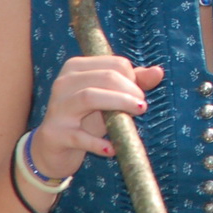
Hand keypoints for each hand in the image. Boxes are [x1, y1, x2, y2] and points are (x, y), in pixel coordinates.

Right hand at [33, 56, 163, 178]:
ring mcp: (57, 108)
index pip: (115, 63)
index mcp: (76, 67)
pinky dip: (99, 143)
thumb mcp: (109, 98)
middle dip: (130, 91)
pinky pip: (80, 136)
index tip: (139, 95)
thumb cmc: (86, 118)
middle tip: (142, 107)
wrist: (54, 148)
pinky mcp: (55, 133)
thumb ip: (133, 84)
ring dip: (119, 105)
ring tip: (137, 113)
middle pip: (106, 77)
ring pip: (90, 97)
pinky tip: (112, 149)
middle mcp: (63, 82)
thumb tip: (158, 72)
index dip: (133, 79)